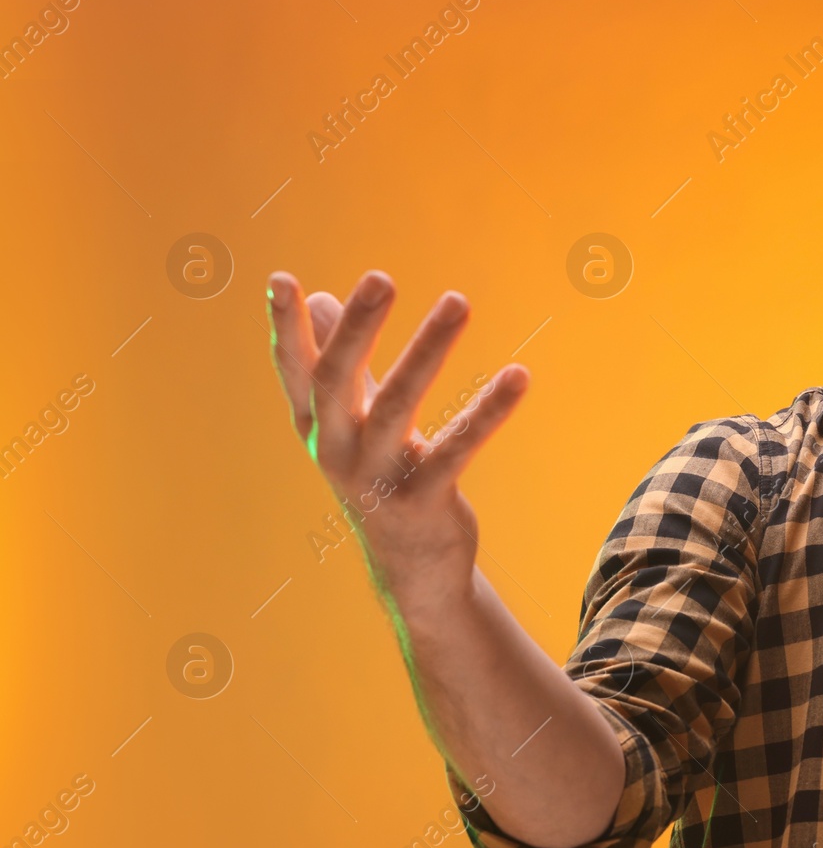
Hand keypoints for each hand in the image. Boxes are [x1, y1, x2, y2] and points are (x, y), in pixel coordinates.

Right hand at [265, 269, 528, 606]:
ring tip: (457, 300)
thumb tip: (324, 297)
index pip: (295, 370)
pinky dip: (488, 410)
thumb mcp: (354, 422)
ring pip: (399, 406)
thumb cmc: (381, 479)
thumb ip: (343, 361)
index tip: (279, 278)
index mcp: (317, 428)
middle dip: (357, 328)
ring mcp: (379, 479)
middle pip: (336, 381)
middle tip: (380, 277)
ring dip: (428, 349)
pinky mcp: (425, 501)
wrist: (411, 570)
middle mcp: (337, 452)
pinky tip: (519, 375)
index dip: (284, 327)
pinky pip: (459, 448)